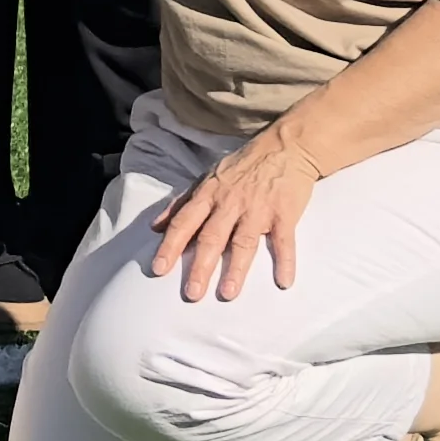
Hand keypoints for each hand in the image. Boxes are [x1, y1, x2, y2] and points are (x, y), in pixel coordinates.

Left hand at [145, 123, 322, 303]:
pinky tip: (284, 281)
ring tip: (227, 293)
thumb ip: (181, 204)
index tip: (158, 269)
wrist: (285, 147)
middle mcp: (230, 203)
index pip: (184, 222)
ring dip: (236, 269)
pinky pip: (284, 241)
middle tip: (192, 293)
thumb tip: (154, 226)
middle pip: (211, 237)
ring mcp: (257, 209)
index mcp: (208, 195)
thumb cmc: (242, 166)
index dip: (170, 245)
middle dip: (200, 266)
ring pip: (244, 242)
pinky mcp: (284, 213)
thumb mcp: (207, 178)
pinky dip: (285, 261)